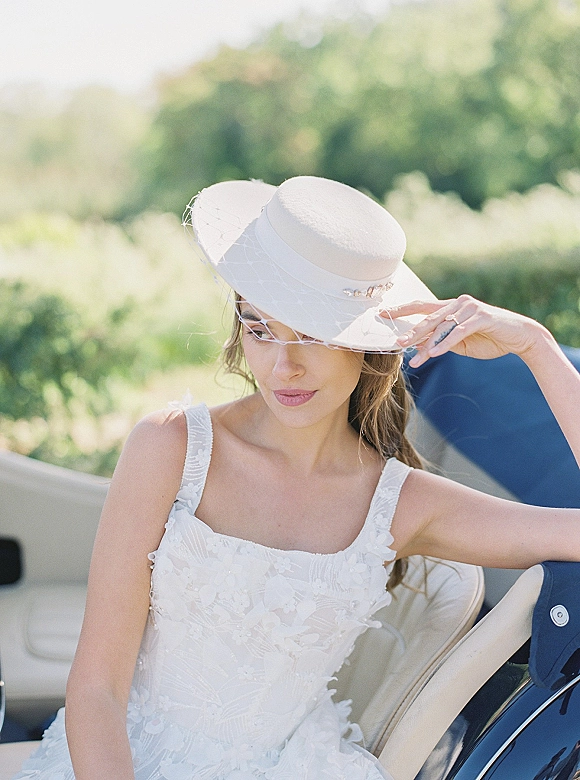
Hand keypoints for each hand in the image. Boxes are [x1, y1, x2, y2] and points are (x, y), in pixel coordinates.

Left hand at [382, 295, 548, 367]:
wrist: (520, 338)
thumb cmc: (489, 339)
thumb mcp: (461, 344)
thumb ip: (442, 343)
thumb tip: (420, 350)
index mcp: (451, 308)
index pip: (422, 307)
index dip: (402, 310)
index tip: (382, 314)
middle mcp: (459, 304)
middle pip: (429, 317)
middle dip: (412, 331)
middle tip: (397, 342)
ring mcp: (470, 308)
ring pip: (443, 325)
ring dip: (428, 342)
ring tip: (414, 355)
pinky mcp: (482, 317)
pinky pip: (459, 332)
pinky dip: (446, 343)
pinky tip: (435, 353)